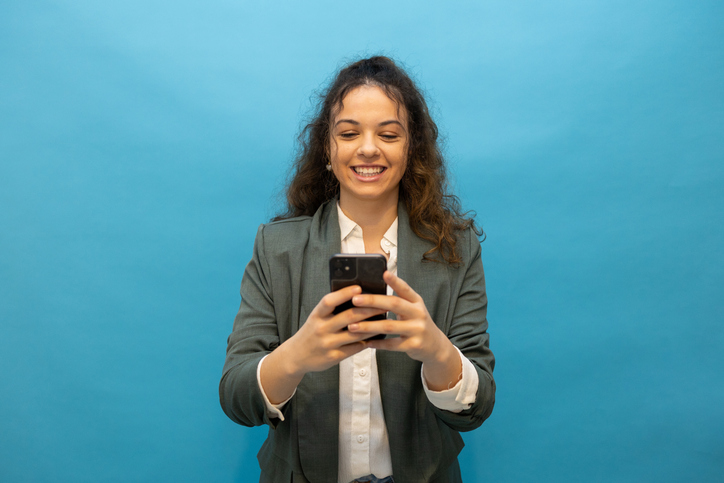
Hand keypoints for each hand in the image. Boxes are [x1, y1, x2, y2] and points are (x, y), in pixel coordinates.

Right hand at [260, 285, 386, 403]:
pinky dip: (366, 341)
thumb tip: (356, 296)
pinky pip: (354, 348)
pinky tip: (376, 336)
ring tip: (385, 320)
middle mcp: (321, 328)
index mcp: (316, 315)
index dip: (344, 294)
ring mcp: (327, 344)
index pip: (329, 301)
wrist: (296, 356)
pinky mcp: (333, 357)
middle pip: (348, 317)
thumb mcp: (316, 318)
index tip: (359, 288)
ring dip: (372, 327)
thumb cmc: (311, 332)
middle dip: (368, 310)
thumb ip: (331, 309)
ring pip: (355, 333)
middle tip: (384, 304)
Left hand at [347, 271, 461, 389]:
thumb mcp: (413, 309)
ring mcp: (417, 330)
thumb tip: (376, 288)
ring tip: (352, 326)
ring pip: (389, 326)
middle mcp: (419, 314)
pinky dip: (378, 343)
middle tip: (355, 299)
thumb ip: (399, 300)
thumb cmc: (417, 323)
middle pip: (394, 304)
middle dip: (373, 301)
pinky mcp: (414, 345)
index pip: (405, 289)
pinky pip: (392, 345)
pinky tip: (366, 342)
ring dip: (369, 326)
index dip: (395, 281)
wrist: (435, 346)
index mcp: (417, 302)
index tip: (384, 273)